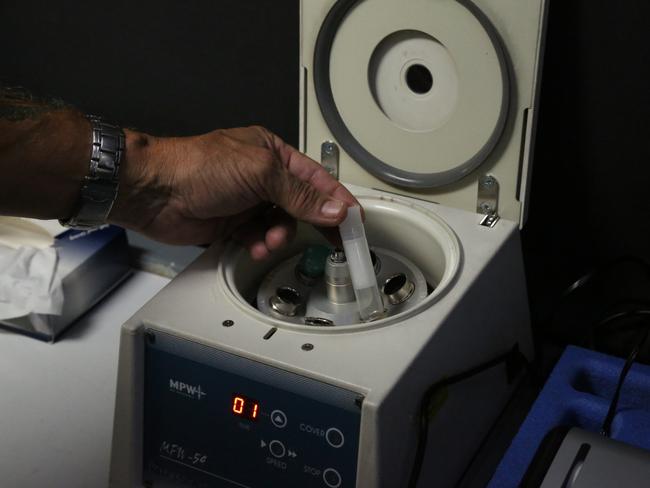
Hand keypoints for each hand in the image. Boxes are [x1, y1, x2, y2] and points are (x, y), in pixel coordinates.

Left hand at [109, 126, 358, 258]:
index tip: (354, 220)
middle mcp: (262, 177)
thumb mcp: (259, 173)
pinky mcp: (233, 223)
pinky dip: (261, 243)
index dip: (337, 199)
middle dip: (311, 222)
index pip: (316, 178)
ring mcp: (247, 201)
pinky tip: (255, 244)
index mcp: (272, 153)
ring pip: (281, 224)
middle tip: (331, 241)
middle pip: (301, 204)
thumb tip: (333, 208)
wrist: (153, 192)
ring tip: (269, 238)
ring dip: (280, 235)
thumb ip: (299, 193)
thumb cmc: (197, 167)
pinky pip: (260, 237)